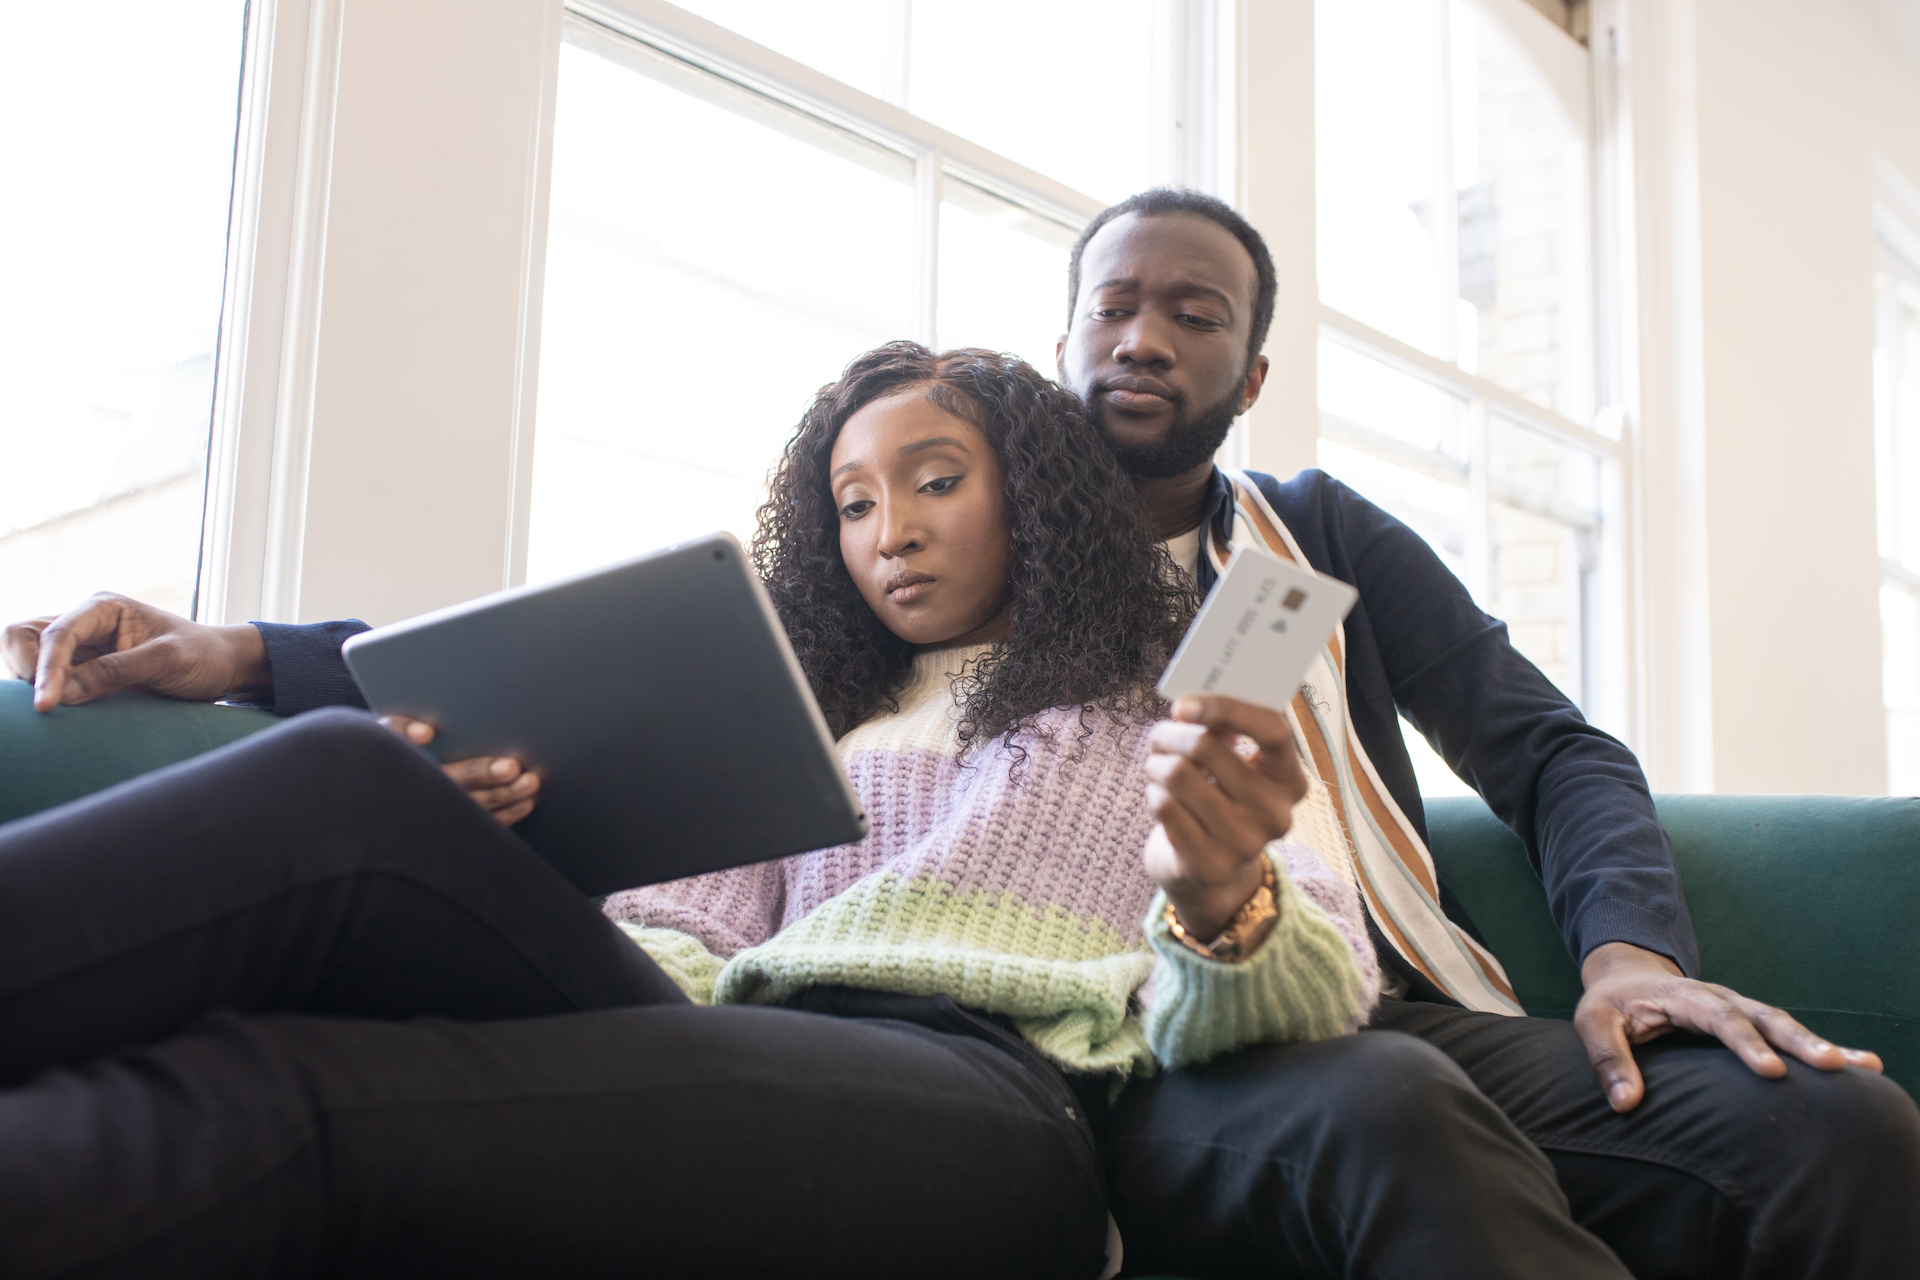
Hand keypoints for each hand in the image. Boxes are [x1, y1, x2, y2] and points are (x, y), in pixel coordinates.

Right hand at [4, 593, 271, 711]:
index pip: (57, 634)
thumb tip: (63, 695)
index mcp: (103, 608)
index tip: (46, 706)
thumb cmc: (202, 656)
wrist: (223, 667)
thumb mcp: (167, 661)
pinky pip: (46, 679)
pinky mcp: (82, 671)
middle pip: (23, 637)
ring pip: (27, 658)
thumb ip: (117, 672)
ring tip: (56, 708)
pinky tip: (63, 710)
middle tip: (49, 704)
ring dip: (32, 682)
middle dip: (27, 669)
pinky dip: (46, 693)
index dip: (45, 669)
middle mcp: (85, 623)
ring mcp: (80, 648)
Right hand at [379, 715, 539, 825]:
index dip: (482, 770)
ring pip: (478, 811)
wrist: (364, 791)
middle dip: (497, 784)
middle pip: (469, 792)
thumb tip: (426, 733)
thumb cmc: (380, 755)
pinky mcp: (451, 824)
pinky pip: (481, 826)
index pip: (457, 774)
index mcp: (417, 771)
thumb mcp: (379, 736)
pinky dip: (505, 816)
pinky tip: (525, 804)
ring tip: (530, 787)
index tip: (509, 766)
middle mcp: (430, 796)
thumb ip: (398, 728)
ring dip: (507, 800)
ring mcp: (440, 814)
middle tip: (524, 776)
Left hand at [1143, 695, 1309, 941]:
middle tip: (1159, 735)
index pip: (1273, 731)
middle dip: (1171, 734)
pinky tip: (1160, 798)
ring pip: (1178, 774)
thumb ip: (1223, 733)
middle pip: (1207, 747)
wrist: (1211, 874)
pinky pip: (1164, 806)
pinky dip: (1153, 793)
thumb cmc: (1219, 801)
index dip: (1227, 708)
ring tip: (1156, 767)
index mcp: (1290, 781)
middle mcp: (1276, 814)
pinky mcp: (1210, 865)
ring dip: (1156, 764)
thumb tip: (1191, 708)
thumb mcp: (1233, 766)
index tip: (1183, 704)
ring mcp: (1246, 843)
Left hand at [1575, 941, 1883, 1111]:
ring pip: (1784, 1025)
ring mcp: (1739, 1010)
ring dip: (1821, 1045)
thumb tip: (1625, 1103)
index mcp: (1684, 996)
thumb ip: (1607, 1058)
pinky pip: (1786, 1037)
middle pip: (1765, 1017)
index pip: (1719, 1017)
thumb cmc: (1610, 1004)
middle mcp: (1720, 999)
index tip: (1770, 1071)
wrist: (1626, 977)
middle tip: (1832, 1066)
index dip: (1745, 1043)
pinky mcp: (1749, 1026)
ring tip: (1864, 1068)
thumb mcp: (1593, 1022)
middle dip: (1799, 1041)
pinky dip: (1820, 1050)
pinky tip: (1857, 1070)